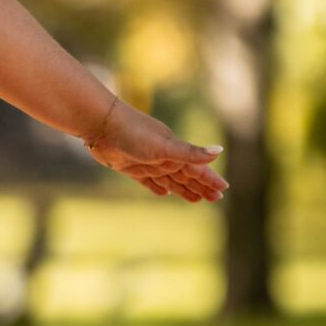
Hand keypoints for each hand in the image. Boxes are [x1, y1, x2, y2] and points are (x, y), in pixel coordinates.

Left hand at [82, 98, 226, 201]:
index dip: (210, 180)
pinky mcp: (131, 168)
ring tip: (196, 200)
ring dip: (183, 190)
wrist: (101, 125)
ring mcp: (148, 163)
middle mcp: (164, 157)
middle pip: (187, 177)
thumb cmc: (134, 133)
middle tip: (216, 199)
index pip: (197, 170)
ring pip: (171, 180)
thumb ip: (190, 153)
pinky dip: (158, 188)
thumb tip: (220, 151)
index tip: (224, 190)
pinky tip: (164, 193)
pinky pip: (149, 182)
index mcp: (174, 152)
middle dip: (201, 187)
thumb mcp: (164, 146)